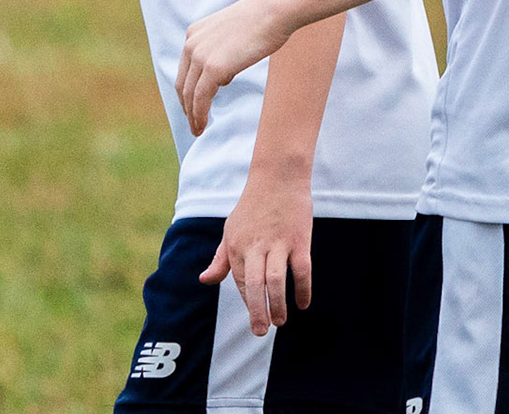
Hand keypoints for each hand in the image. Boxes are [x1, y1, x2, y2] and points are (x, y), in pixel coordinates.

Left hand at [177, 0, 290, 135]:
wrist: (276, 9)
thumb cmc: (267, 18)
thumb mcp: (235, 33)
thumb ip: (223, 52)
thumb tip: (223, 77)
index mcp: (194, 33)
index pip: (185, 68)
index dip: (187, 89)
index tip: (193, 104)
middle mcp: (192, 44)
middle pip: (182, 83)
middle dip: (186, 106)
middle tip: (193, 122)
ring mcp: (201, 56)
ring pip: (189, 94)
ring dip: (192, 115)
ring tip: (197, 129)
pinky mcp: (214, 68)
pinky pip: (201, 99)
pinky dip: (200, 114)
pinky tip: (203, 125)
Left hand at [200, 170, 313, 334]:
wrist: (278, 177)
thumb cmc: (253, 206)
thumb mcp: (230, 230)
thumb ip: (220, 258)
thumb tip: (205, 281)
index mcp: (236, 246)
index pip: (239, 282)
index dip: (248, 301)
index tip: (255, 318)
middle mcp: (255, 247)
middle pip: (254, 285)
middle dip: (257, 311)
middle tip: (261, 332)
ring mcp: (279, 243)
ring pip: (275, 279)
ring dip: (277, 303)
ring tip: (280, 322)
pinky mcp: (299, 238)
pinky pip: (302, 268)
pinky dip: (303, 287)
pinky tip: (304, 302)